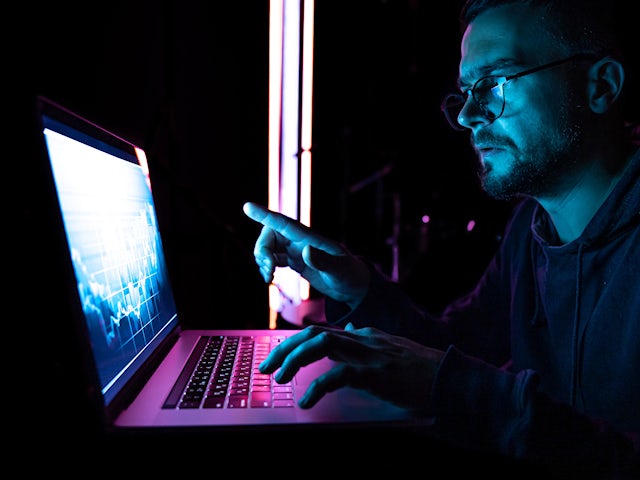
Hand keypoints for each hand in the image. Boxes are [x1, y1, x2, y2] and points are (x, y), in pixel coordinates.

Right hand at [243, 202, 370, 308]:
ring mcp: (297, 250)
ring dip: (262, 259)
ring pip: (270, 245)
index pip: (284, 224)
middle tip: (268, 270)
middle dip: (261, 249)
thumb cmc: (351, 276)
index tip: (247, 207)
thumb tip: (305, 251)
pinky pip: (274, 257)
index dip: (265, 216)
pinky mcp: (296, 260)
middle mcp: (301, 241)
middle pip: (271, 234)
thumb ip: (323, 261)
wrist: (354, 286)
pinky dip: (266, 266)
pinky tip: (269, 278)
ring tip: (268, 278)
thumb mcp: (340, 271)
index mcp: (311, 238)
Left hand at [259, 323, 444, 410]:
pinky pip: (339, 374)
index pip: (319, 332)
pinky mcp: (375, 372)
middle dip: (284, 348)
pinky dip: (318, 386)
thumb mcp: (388, 348)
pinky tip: (308, 400)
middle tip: (265, 367)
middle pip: (313, 333)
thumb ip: (364, 339)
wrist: (448, 376)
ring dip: (295, 359)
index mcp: (362, 335)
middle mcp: (361, 338)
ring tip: (280, 378)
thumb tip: (345, 328)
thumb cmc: (419, 368)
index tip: (275, 358)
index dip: (293, 344)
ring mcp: (368, 353)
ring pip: (321, 343)